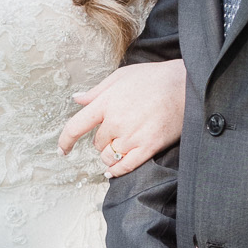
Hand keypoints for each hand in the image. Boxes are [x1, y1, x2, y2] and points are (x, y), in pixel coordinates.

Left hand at [59, 59, 186, 176]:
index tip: (62, 150)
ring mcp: (132, 136)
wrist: (185, 84)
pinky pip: (126, 166)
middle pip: (97, 143)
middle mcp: (116, 121)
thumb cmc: (154, 78)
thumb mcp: (121, 76)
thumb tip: (77, 98)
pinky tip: (113, 171)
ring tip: (121, 146)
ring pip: (109, 156)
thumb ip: (97, 91)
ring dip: (111, 155)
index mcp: (106, 103)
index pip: (76, 127)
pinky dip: (117, 171)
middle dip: (103, 141)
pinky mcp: (148, 147)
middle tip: (117, 132)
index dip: (65, 141)